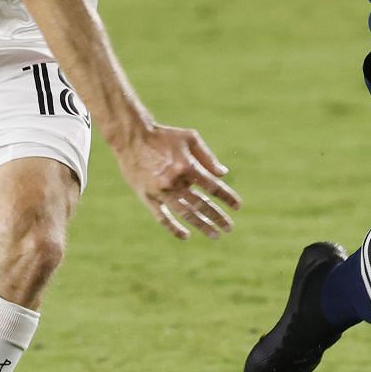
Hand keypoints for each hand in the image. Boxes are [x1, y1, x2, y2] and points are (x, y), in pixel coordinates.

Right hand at [113, 123, 241, 239]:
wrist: (132, 137)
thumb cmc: (164, 136)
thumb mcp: (190, 138)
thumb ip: (208, 157)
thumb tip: (223, 174)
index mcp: (187, 166)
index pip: (213, 186)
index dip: (227, 197)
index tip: (238, 206)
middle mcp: (175, 181)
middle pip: (201, 204)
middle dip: (217, 217)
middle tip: (229, 228)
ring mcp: (160, 191)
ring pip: (185, 214)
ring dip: (201, 225)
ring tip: (215, 235)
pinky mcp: (147, 197)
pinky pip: (161, 217)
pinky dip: (173, 228)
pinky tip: (185, 235)